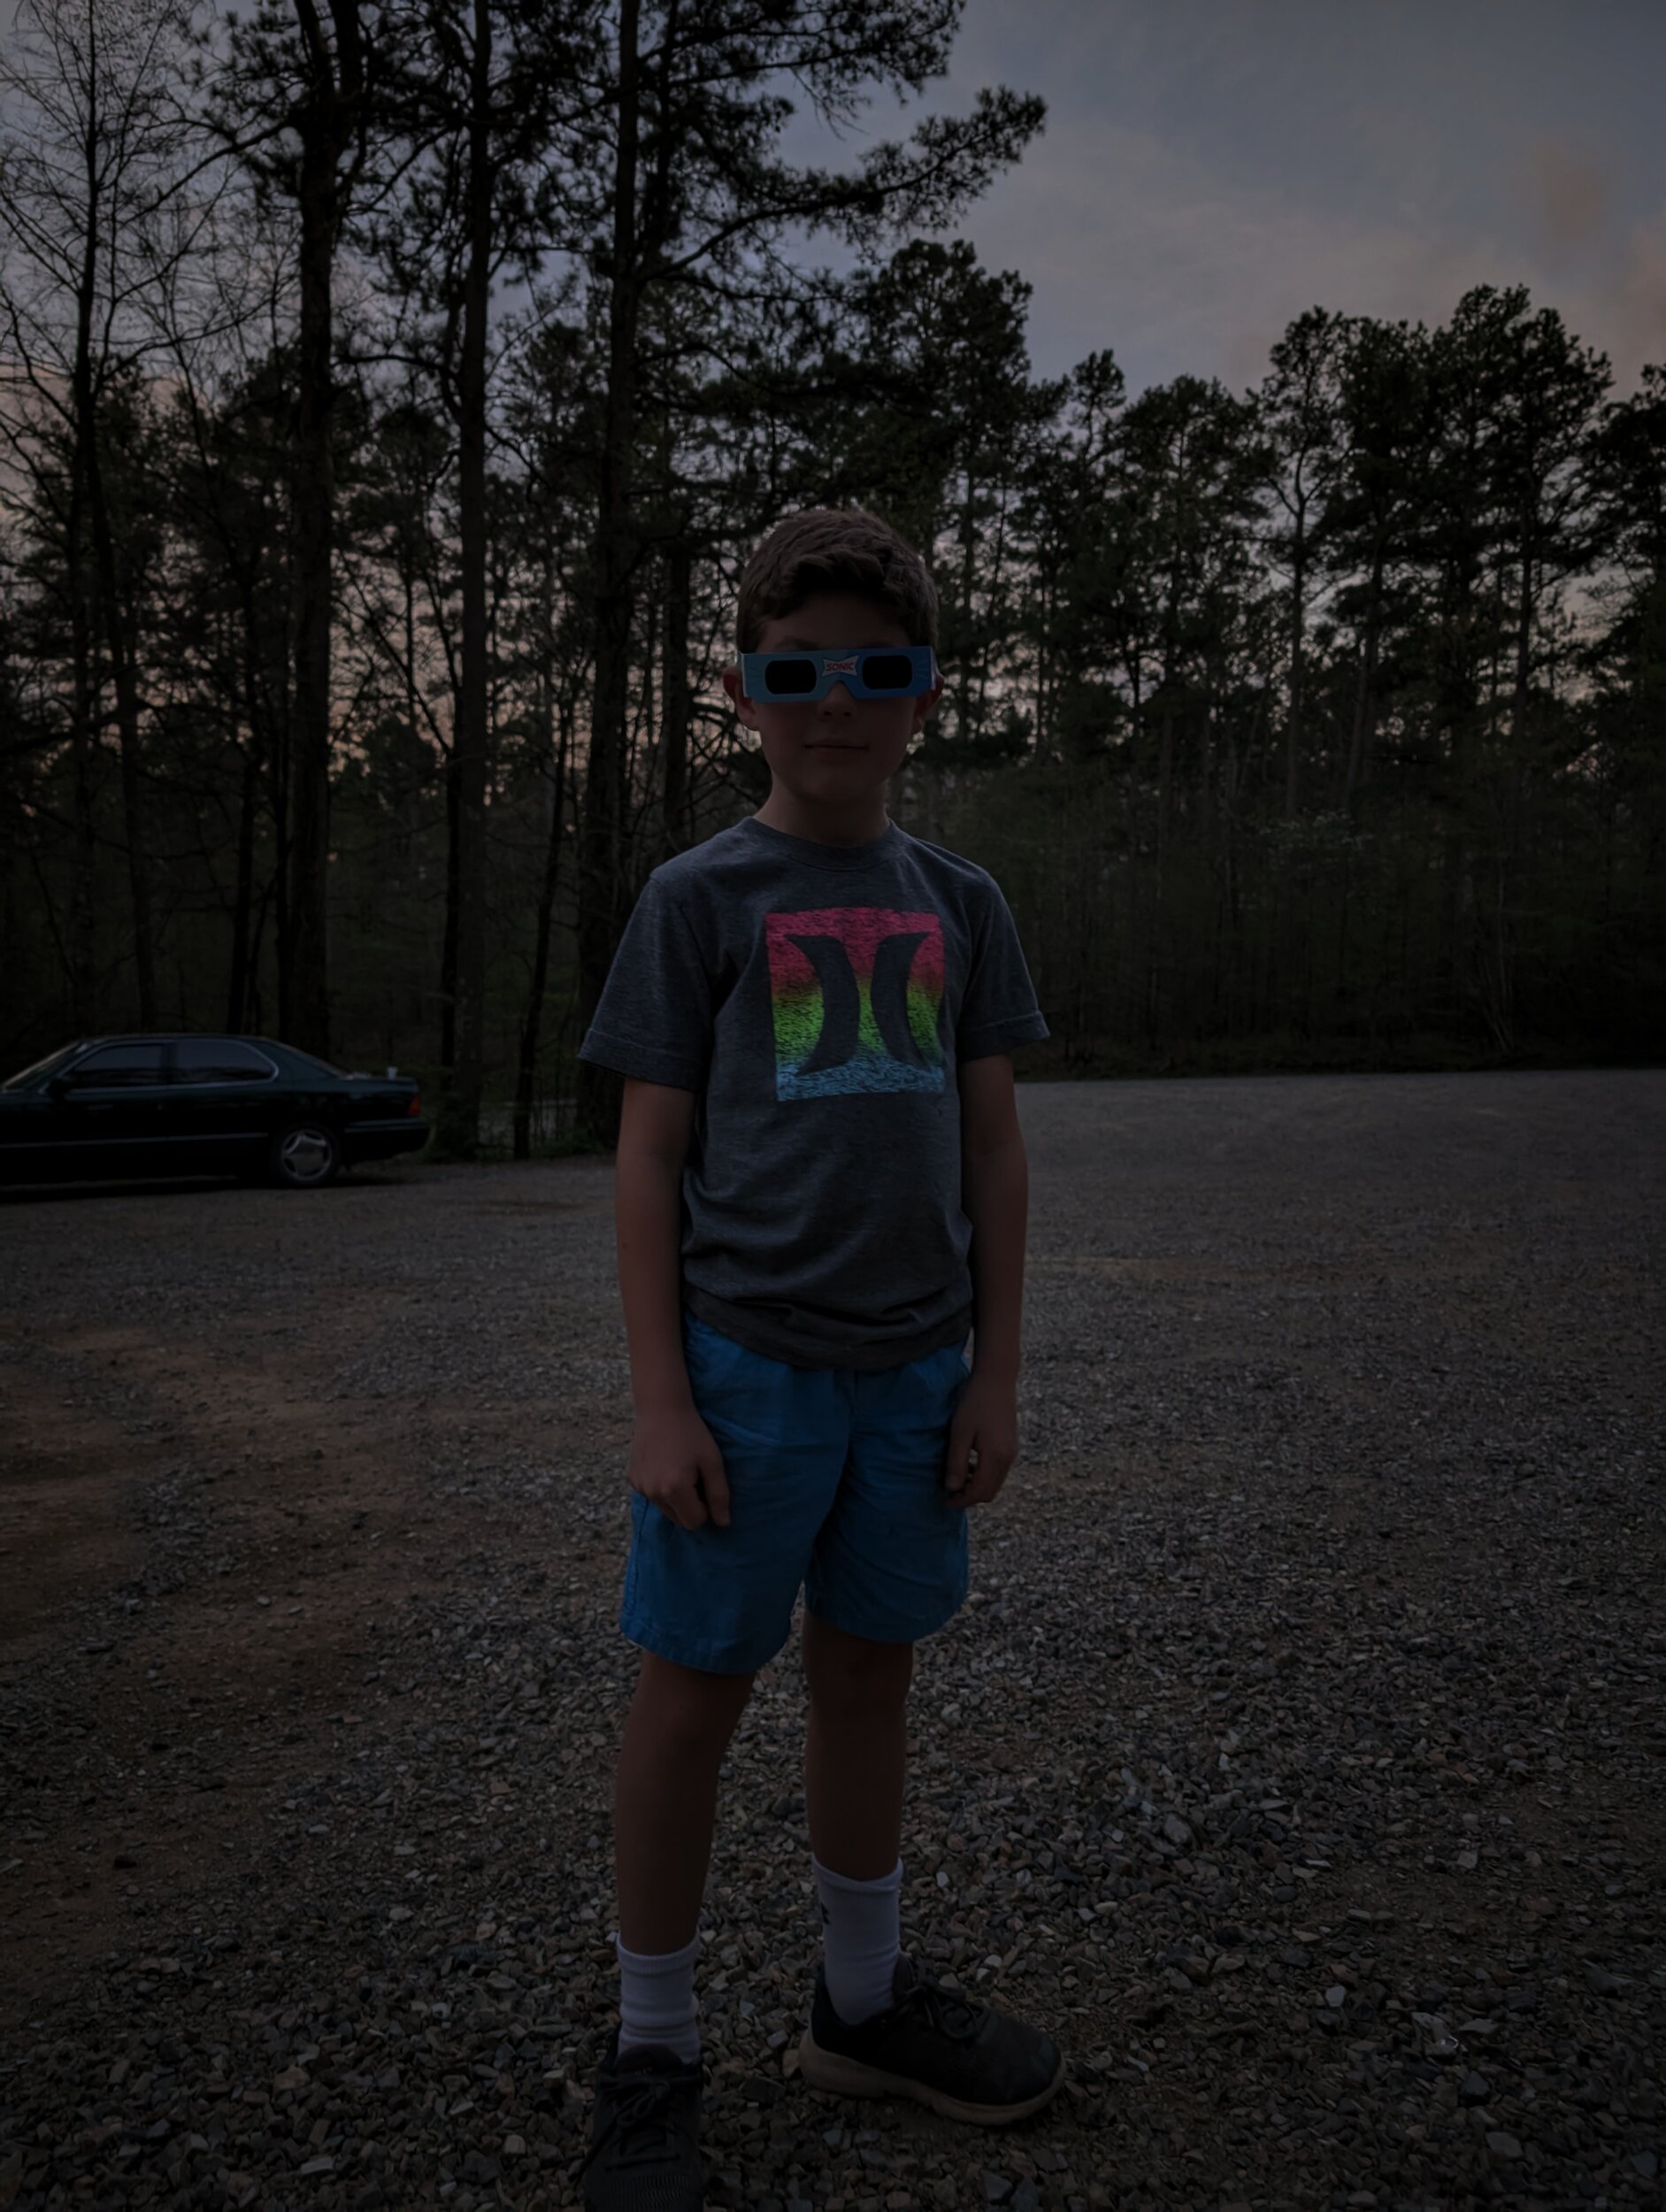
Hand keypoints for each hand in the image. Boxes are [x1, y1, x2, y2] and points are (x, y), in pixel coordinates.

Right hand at [627, 1405, 730, 1529]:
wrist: (661, 1408)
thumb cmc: (692, 1433)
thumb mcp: (712, 1461)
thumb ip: (719, 1495)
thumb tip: (723, 1523)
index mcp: (674, 1490)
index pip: (694, 1522)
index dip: (705, 1507)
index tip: (705, 1484)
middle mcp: (653, 1493)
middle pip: (678, 1519)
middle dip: (690, 1505)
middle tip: (694, 1476)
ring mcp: (640, 1486)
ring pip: (665, 1509)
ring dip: (675, 1497)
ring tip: (679, 1469)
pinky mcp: (632, 1479)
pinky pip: (652, 1495)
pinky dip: (661, 1487)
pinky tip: (665, 1464)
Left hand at [943, 1370, 1018, 1507]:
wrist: (997, 1379)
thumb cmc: (975, 1403)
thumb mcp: (960, 1433)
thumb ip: (956, 1462)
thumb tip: (952, 1488)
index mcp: (996, 1457)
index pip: (979, 1492)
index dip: (961, 1501)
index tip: (944, 1501)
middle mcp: (1008, 1458)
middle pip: (989, 1492)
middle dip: (969, 1497)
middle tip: (948, 1494)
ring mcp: (1012, 1452)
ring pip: (994, 1482)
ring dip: (976, 1486)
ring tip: (955, 1479)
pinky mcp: (1011, 1445)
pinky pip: (998, 1470)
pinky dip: (983, 1475)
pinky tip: (968, 1465)